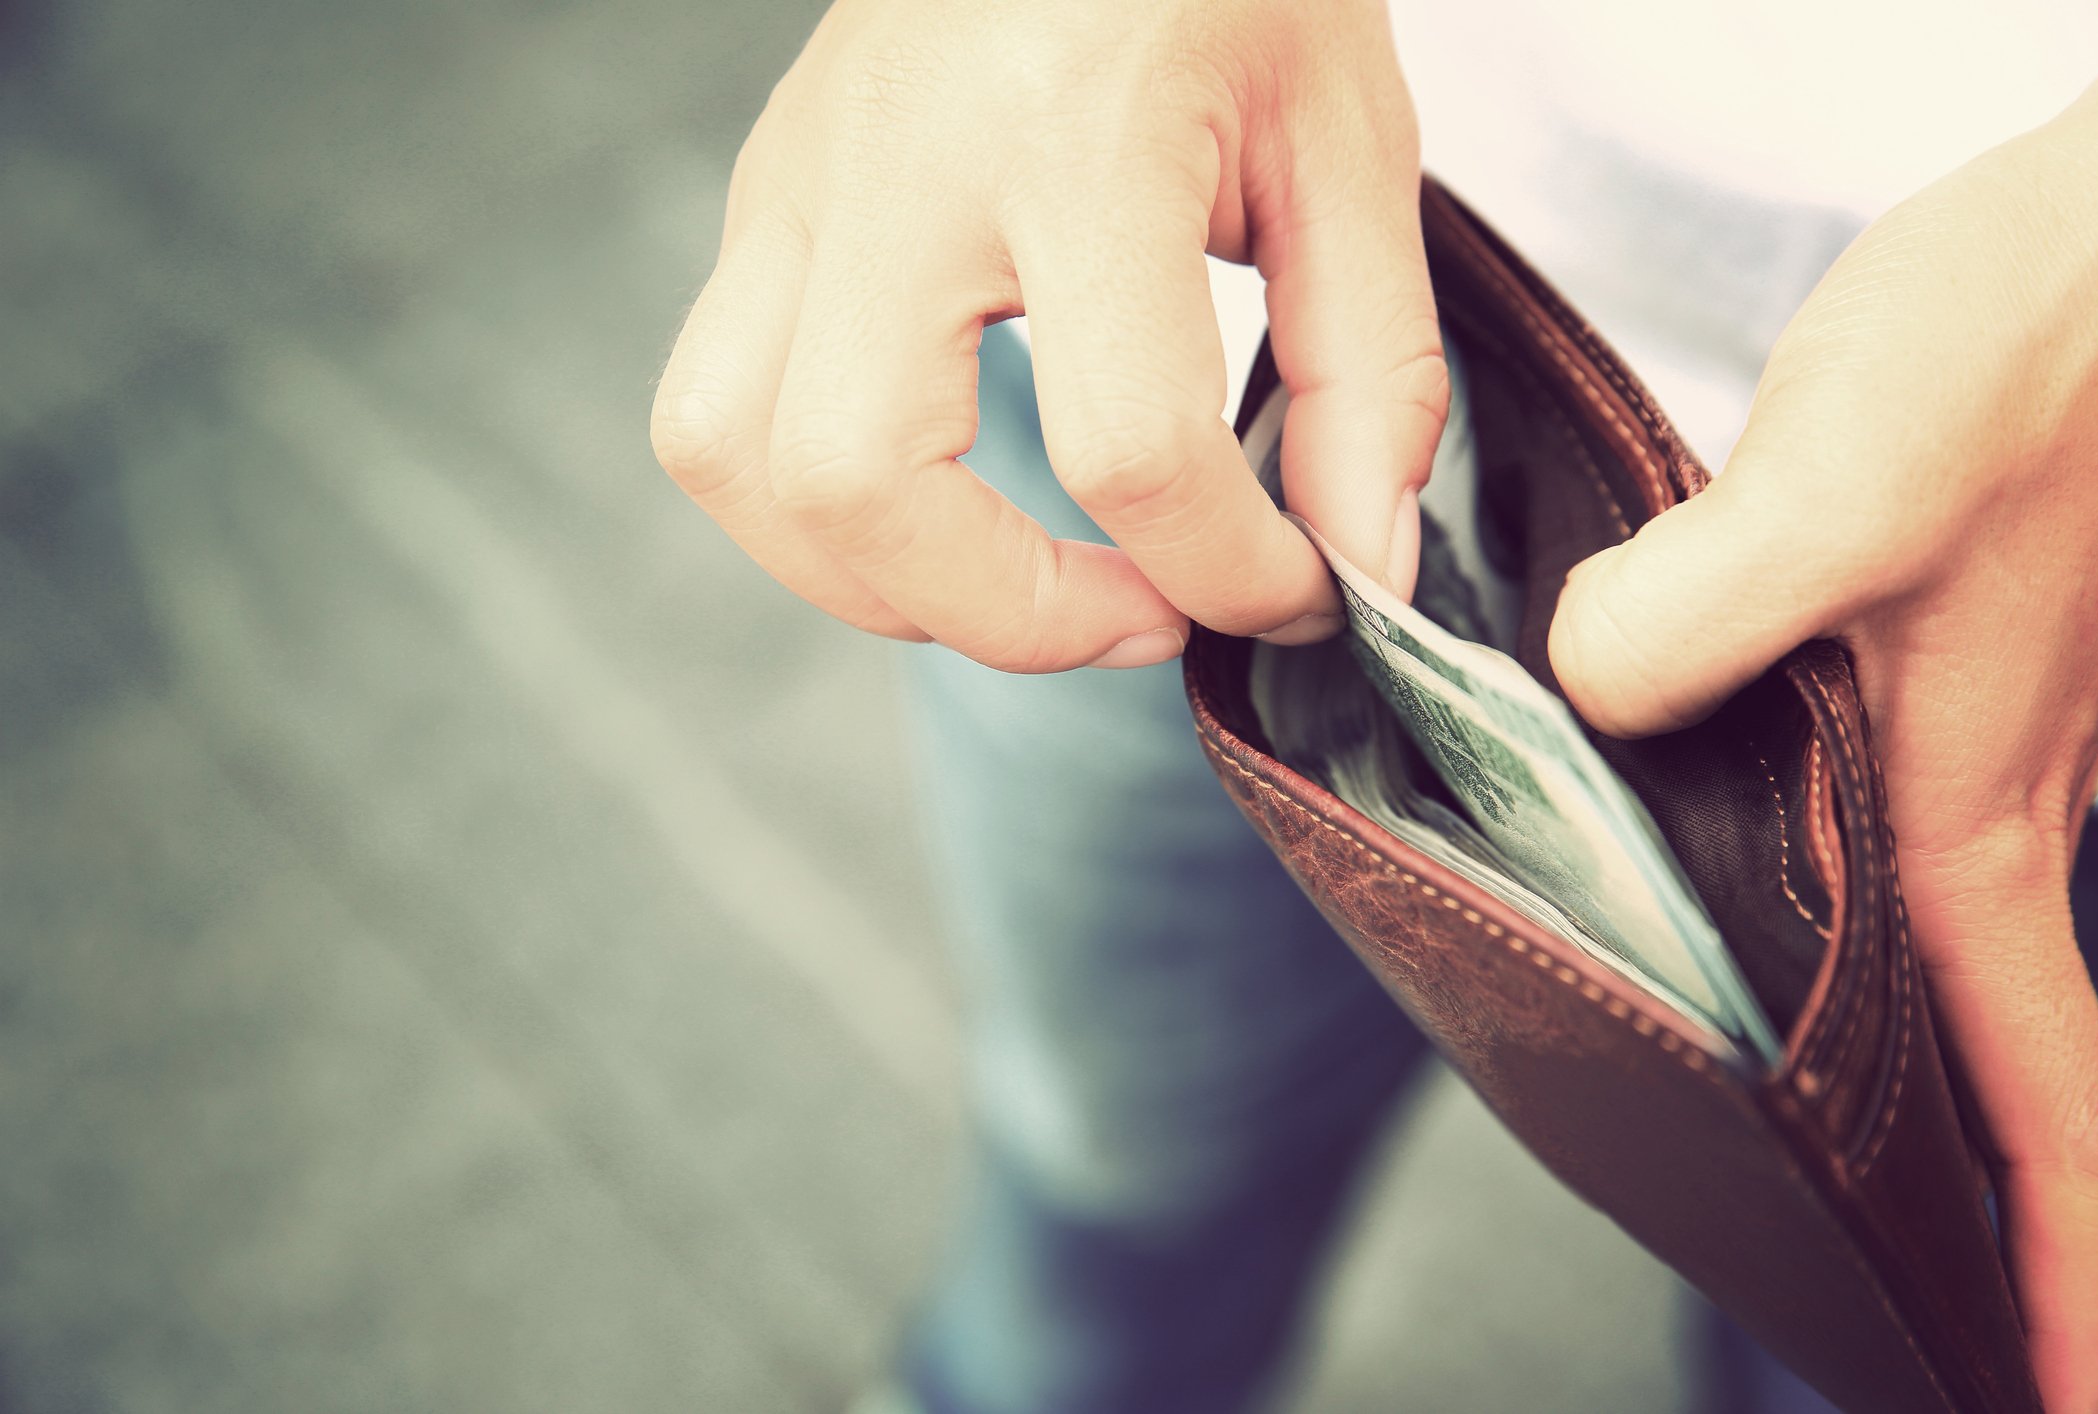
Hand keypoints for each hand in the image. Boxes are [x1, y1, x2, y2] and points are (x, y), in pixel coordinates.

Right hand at [652, 0, 1446, 670]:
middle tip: (1142, 608)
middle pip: (857, 482)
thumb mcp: (1349, 140)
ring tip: (1019, 584)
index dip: (1229, 572)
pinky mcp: (768, 197)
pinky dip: (818, 504)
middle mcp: (899, 159)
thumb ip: (1372, 372)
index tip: (1297, 586)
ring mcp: (801, 176)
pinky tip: (941, 496)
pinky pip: (718, 405)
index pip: (1128, 446)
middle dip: (1012, 614)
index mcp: (1075, 130)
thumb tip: (1359, 571)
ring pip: (732, 459)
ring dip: (876, 580)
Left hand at [1551, 68, 2097, 1412]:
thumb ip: (1698, 614)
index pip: (2049, 1101)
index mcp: (1973, 812)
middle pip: (1995, 1063)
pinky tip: (1761, 894)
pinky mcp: (1937, 646)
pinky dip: (1846, 908)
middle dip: (1988, 1212)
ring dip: (1921, 1077)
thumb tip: (1573, 697)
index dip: (2067, 1271)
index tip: (2063, 1401)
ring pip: (1934, 953)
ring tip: (1851, 1179)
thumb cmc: (2048, 336)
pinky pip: (1890, 830)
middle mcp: (1980, 795)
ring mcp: (1972, 726)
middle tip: (1937, 1335)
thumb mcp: (1852, 477)